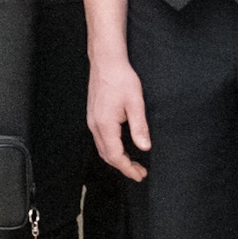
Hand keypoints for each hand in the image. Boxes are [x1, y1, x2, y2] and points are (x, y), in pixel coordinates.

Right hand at [86, 57, 150, 179]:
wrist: (106, 63)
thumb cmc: (121, 80)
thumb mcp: (136, 103)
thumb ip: (139, 127)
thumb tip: (145, 147)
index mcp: (105, 124)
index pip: (115, 155)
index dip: (127, 168)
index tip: (140, 175)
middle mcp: (95, 125)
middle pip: (106, 155)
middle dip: (123, 167)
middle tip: (140, 172)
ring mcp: (92, 121)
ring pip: (102, 148)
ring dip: (117, 159)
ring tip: (133, 163)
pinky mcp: (93, 116)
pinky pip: (100, 139)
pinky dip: (111, 149)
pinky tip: (122, 147)